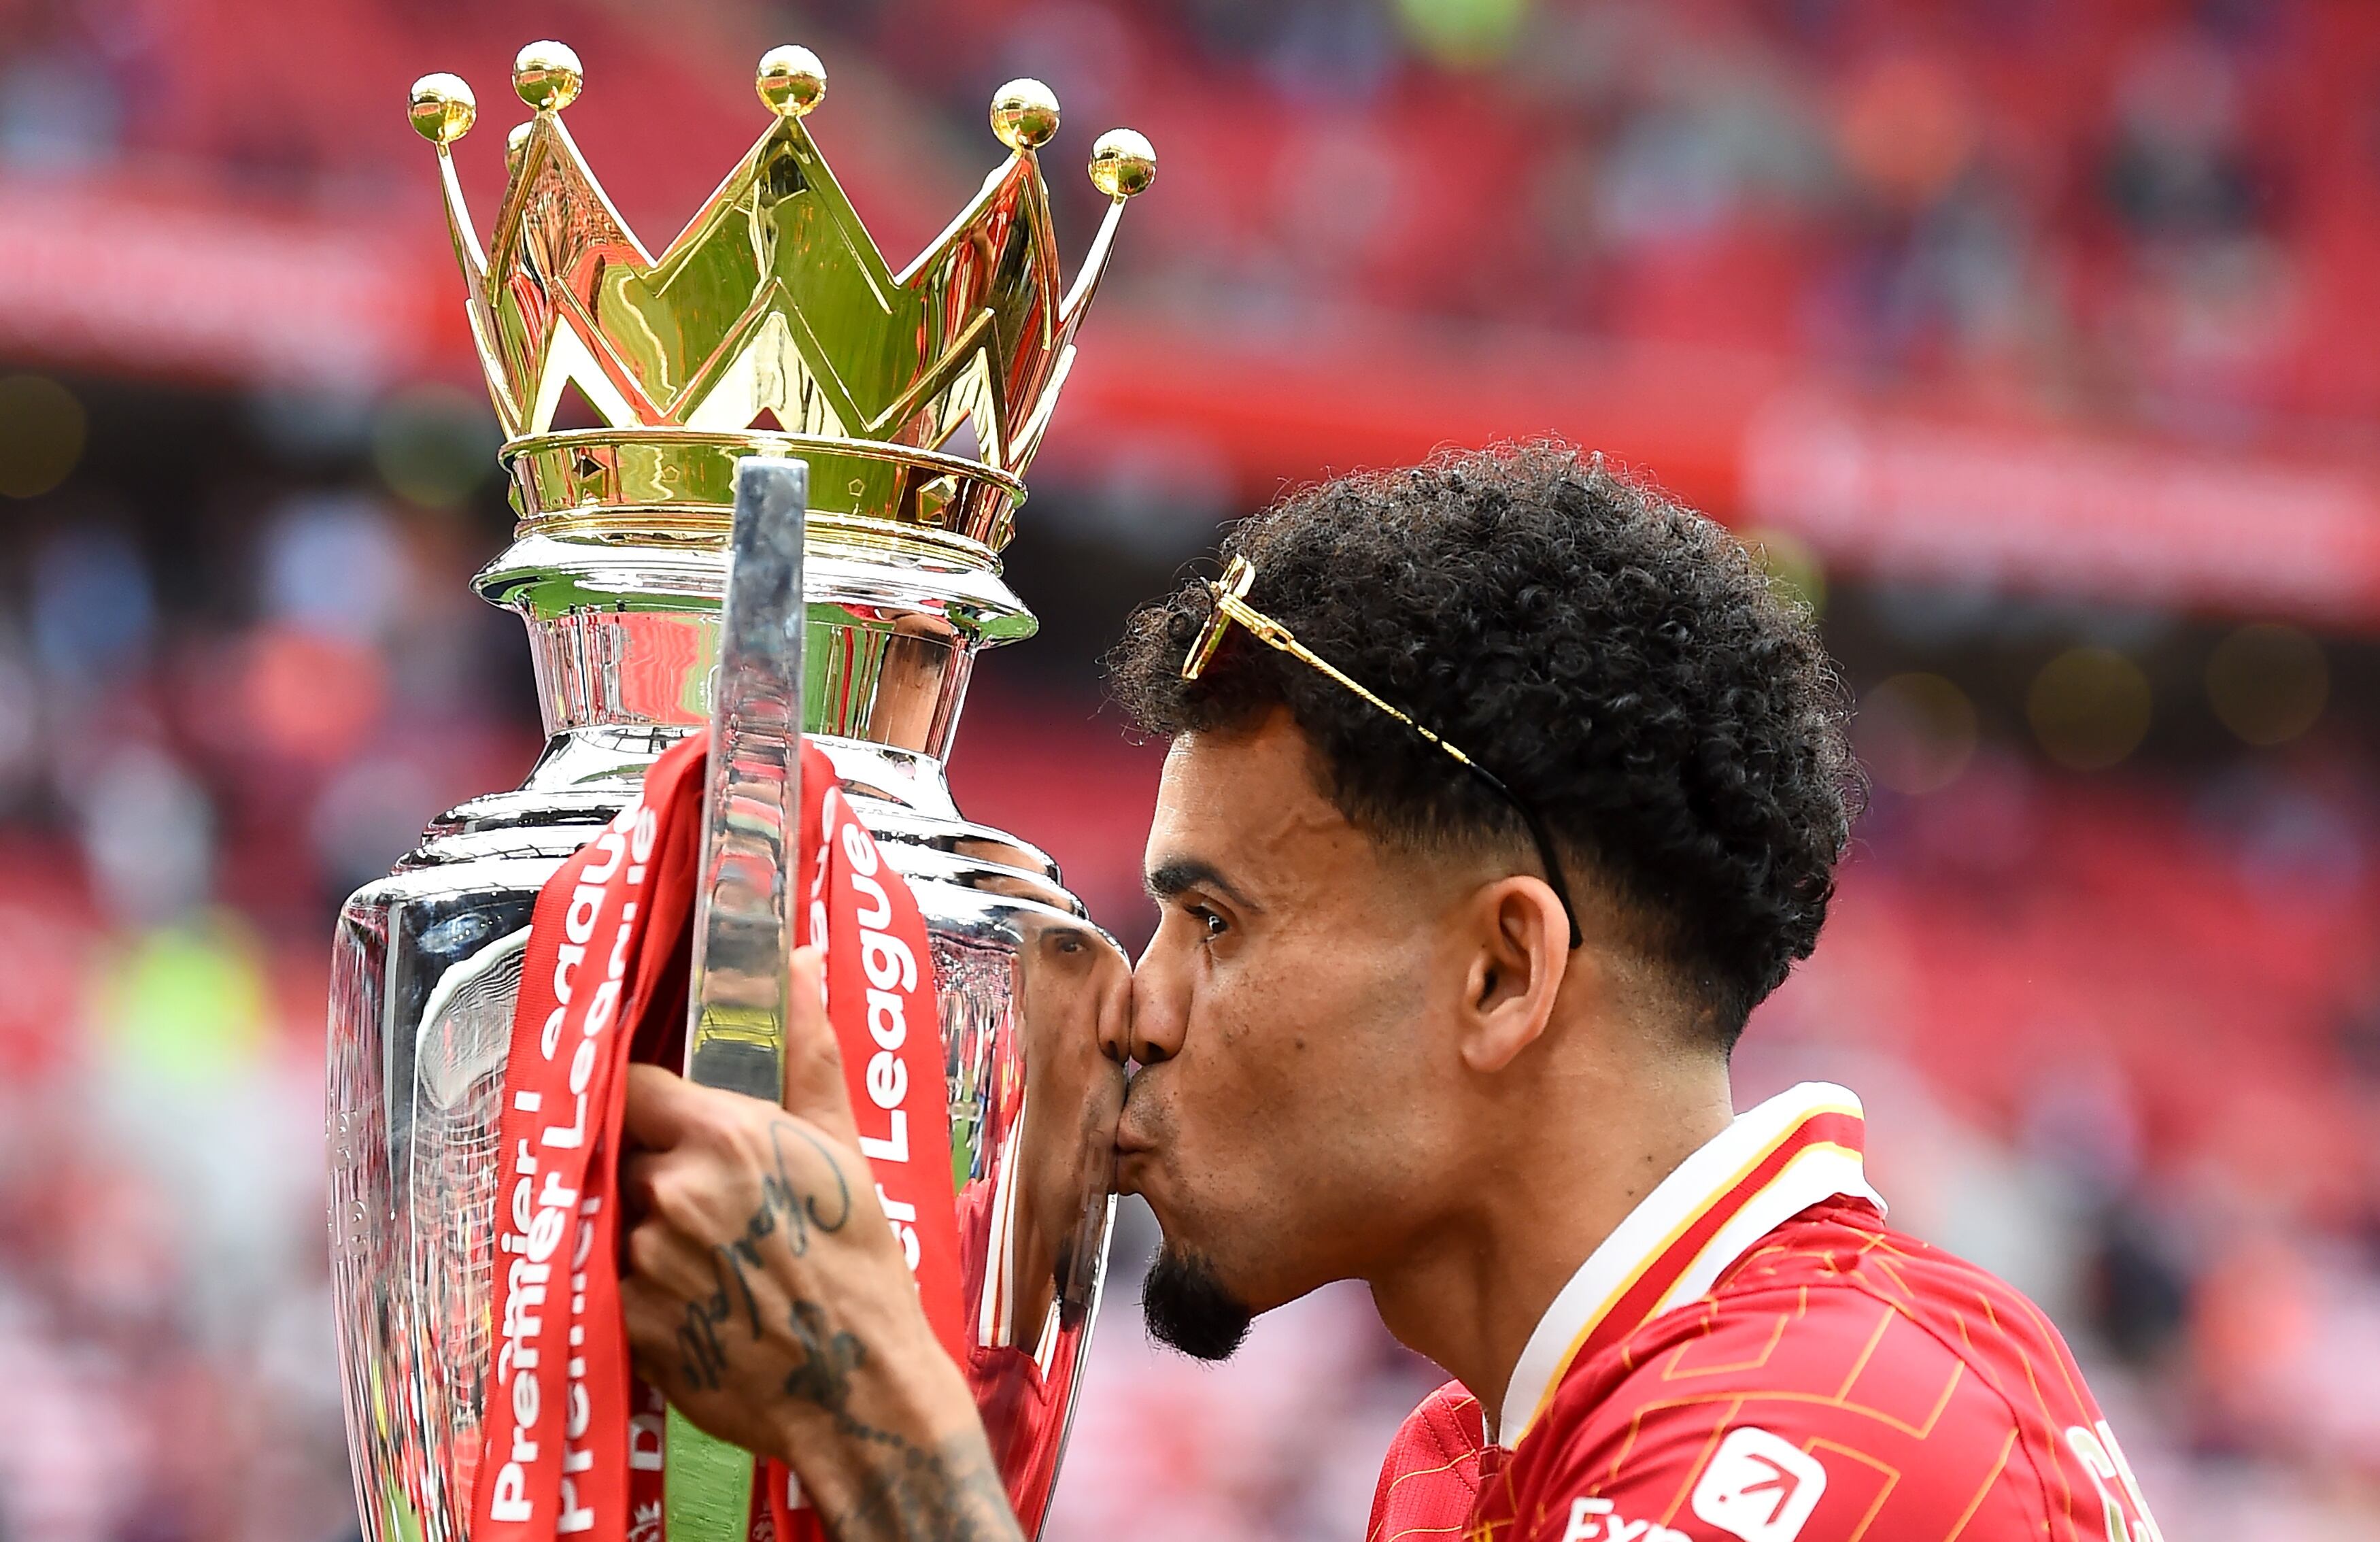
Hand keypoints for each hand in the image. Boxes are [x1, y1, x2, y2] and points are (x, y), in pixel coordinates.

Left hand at [619, 948, 1021, 1540]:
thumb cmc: (862, 1262)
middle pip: (630, 1158)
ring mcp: (643, 1262)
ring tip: (720, 1264)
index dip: (651, 1103)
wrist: (858, 1388)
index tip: (673, 1120)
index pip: (633, 1086)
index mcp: (721, 1136)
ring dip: (656, 1235)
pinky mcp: (629, 1323)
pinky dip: (650, 1292)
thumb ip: (807, 1051)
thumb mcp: (842, 1147)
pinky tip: (704, 1305)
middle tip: (721, 1207)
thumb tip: (797, 963)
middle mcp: (671, 1192)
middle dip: (663, 1174)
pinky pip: (619, 1287)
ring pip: (624, 1224)